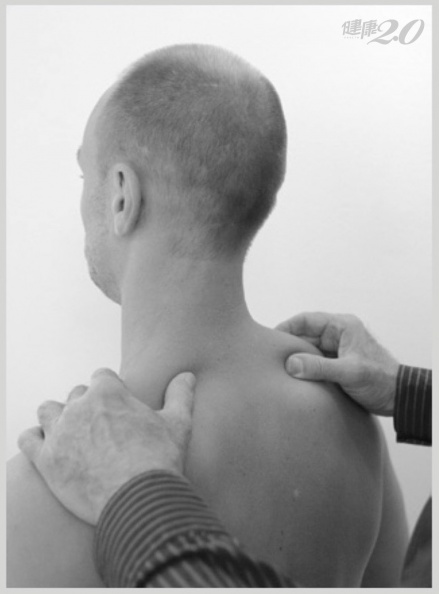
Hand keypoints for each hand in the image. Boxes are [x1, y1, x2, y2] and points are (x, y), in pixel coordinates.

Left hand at [18, 368, 195, 524]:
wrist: (139, 499)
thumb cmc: (160, 459)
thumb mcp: (178, 423)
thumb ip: (180, 395)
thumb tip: (188, 376)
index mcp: (109, 393)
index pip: (102, 377)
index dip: (111, 389)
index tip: (118, 406)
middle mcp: (79, 406)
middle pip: (76, 394)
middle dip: (87, 405)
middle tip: (101, 427)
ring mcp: (60, 432)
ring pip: (48, 410)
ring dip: (58, 417)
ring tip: (72, 433)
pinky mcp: (46, 459)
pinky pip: (28, 438)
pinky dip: (35, 439)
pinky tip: (49, 447)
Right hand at [277, 313, 398, 415]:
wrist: (398, 398)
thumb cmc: (381, 380)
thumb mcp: (349, 372)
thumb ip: (319, 367)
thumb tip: (291, 364)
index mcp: (342, 326)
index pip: (306, 320)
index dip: (286, 327)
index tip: (269, 338)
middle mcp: (337, 335)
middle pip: (304, 335)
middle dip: (288, 346)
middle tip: (269, 357)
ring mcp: (336, 350)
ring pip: (308, 350)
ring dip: (296, 359)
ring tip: (276, 368)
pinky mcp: (336, 365)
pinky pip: (314, 363)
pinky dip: (303, 369)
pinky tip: (292, 378)